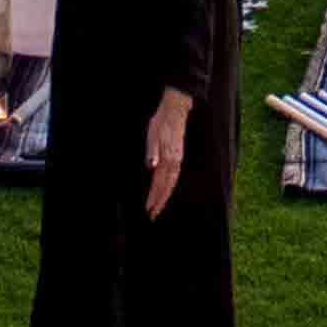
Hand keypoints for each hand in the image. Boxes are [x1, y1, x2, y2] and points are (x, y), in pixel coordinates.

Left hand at [145, 95, 189, 215]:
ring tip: (157, 207)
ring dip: (164, 196)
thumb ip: (152, 151)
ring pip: (172, 183)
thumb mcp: (152, 135)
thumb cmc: (161, 123)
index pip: (160, 183)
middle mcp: (174, 162)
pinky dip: (169, 186)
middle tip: (152, 215)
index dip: (154, 197)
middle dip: (159, 202)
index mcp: (167, 158)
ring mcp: (178, 160)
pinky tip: (164, 190)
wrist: (175, 111)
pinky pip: (174, 176)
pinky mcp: (178, 157)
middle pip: (167, 187)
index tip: (148, 208)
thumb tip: (152, 166)